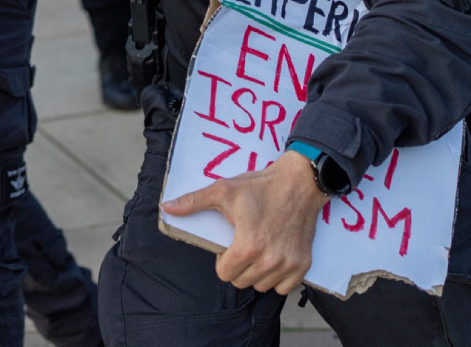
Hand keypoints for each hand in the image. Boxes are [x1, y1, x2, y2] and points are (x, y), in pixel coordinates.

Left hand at [161, 151, 326, 294]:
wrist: (299, 182)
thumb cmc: (260, 186)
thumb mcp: (224, 190)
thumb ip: (193, 202)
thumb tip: (167, 208)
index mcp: (248, 246)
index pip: (224, 274)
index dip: (222, 260)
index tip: (229, 244)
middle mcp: (269, 260)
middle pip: (241, 282)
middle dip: (238, 266)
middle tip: (243, 245)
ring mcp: (288, 264)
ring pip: (262, 286)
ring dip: (257, 273)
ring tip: (259, 249)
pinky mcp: (303, 265)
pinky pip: (284, 287)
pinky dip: (278, 277)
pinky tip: (275, 257)